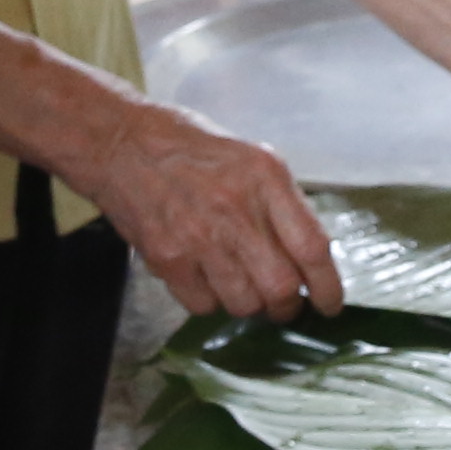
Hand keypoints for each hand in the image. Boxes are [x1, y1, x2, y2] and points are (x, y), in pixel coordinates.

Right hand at [85, 101, 346, 319]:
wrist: (120, 143)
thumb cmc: (189, 147)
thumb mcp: (251, 157)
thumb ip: (281, 203)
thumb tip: (308, 257)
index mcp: (266, 177)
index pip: (313, 248)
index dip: (328, 287)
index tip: (330, 305)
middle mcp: (237, 209)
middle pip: (281, 287)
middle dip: (287, 307)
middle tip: (283, 304)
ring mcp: (199, 237)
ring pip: (244, 304)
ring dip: (248, 304)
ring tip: (238, 284)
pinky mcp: (167, 257)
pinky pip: (203, 305)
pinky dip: (209, 301)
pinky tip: (204, 276)